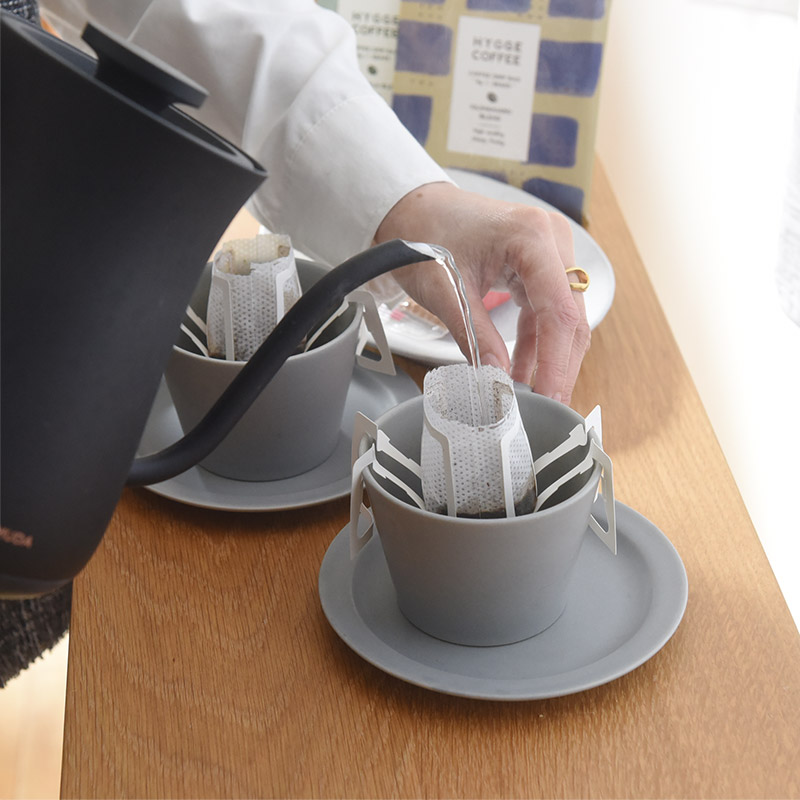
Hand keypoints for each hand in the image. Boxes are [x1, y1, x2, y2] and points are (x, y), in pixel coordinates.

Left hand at [373, 181, 590, 404]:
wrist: (416, 209)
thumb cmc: (426, 235)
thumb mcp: (447, 291)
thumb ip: (475, 337)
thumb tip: (497, 381)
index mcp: (532, 237)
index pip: (558, 311)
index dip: (557, 362)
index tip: (550, 398)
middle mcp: (551, 240)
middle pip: (571, 316)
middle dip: (560, 365)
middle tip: (549, 407)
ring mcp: (549, 252)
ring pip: (563, 318)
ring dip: (549, 358)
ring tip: (532, 396)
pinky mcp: (539, 265)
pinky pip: (546, 312)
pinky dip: (536, 343)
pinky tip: (522, 372)